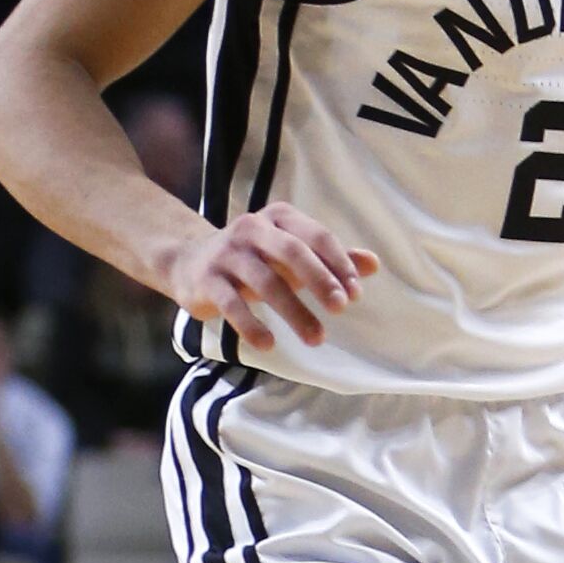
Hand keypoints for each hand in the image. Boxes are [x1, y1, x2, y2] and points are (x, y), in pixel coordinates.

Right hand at [165, 203, 378, 351]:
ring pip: (265, 282)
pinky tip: (269, 344)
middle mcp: (251, 229)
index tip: (355, 294)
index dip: (338, 263)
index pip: (315, 237)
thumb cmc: (254, 259)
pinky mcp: (206, 280)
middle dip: (320, 280)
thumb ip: (330, 259)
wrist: (190, 263)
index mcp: (278, 218)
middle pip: (292, 252)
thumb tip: (374, 264)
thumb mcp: (291, 254)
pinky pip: (231, 303)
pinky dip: (251, 325)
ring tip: (317, 339)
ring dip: (294, 312)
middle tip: (341, 308)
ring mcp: (227, 254)